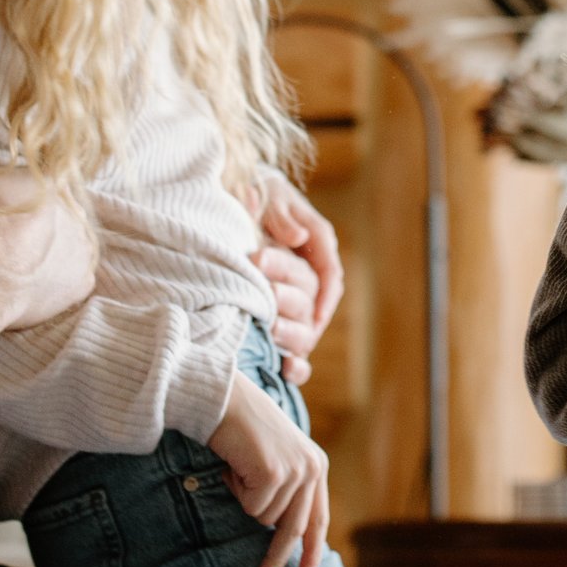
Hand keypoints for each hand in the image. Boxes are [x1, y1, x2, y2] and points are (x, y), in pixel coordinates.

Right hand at [0, 154, 95, 331]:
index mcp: (50, 179)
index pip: (41, 184)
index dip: (19, 200)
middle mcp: (76, 212)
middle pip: (57, 217)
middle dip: (32, 229)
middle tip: (3, 242)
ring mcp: (82, 249)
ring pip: (67, 250)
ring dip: (47, 256)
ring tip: (15, 266)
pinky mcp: (81, 283)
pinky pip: (74, 283)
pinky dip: (56, 287)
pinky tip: (31, 287)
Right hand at [206, 373, 329, 566]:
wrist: (224, 397)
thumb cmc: (241, 428)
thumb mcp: (272, 459)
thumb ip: (284, 490)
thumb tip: (281, 534)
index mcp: (316, 466)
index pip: (319, 519)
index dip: (313, 551)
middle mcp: (313, 468)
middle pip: (294, 530)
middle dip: (276, 561)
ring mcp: (296, 471)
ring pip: (263, 518)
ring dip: (242, 498)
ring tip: (238, 469)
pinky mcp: (276, 473)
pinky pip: (250, 506)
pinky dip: (234, 490)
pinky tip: (233, 464)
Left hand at [251, 175, 342, 385]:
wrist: (237, 197)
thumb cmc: (258, 194)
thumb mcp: (270, 195)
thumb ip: (281, 215)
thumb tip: (297, 236)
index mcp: (317, 245)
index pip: (329, 274)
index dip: (322, 293)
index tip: (310, 303)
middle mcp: (312, 276)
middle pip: (313, 300)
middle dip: (291, 302)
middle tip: (266, 298)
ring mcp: (297, 300)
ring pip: (306, 327)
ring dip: (291, 334)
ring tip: (270, 331)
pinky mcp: (281, 318)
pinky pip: (297, 349)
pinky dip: (295, 364)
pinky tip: (286, 372)